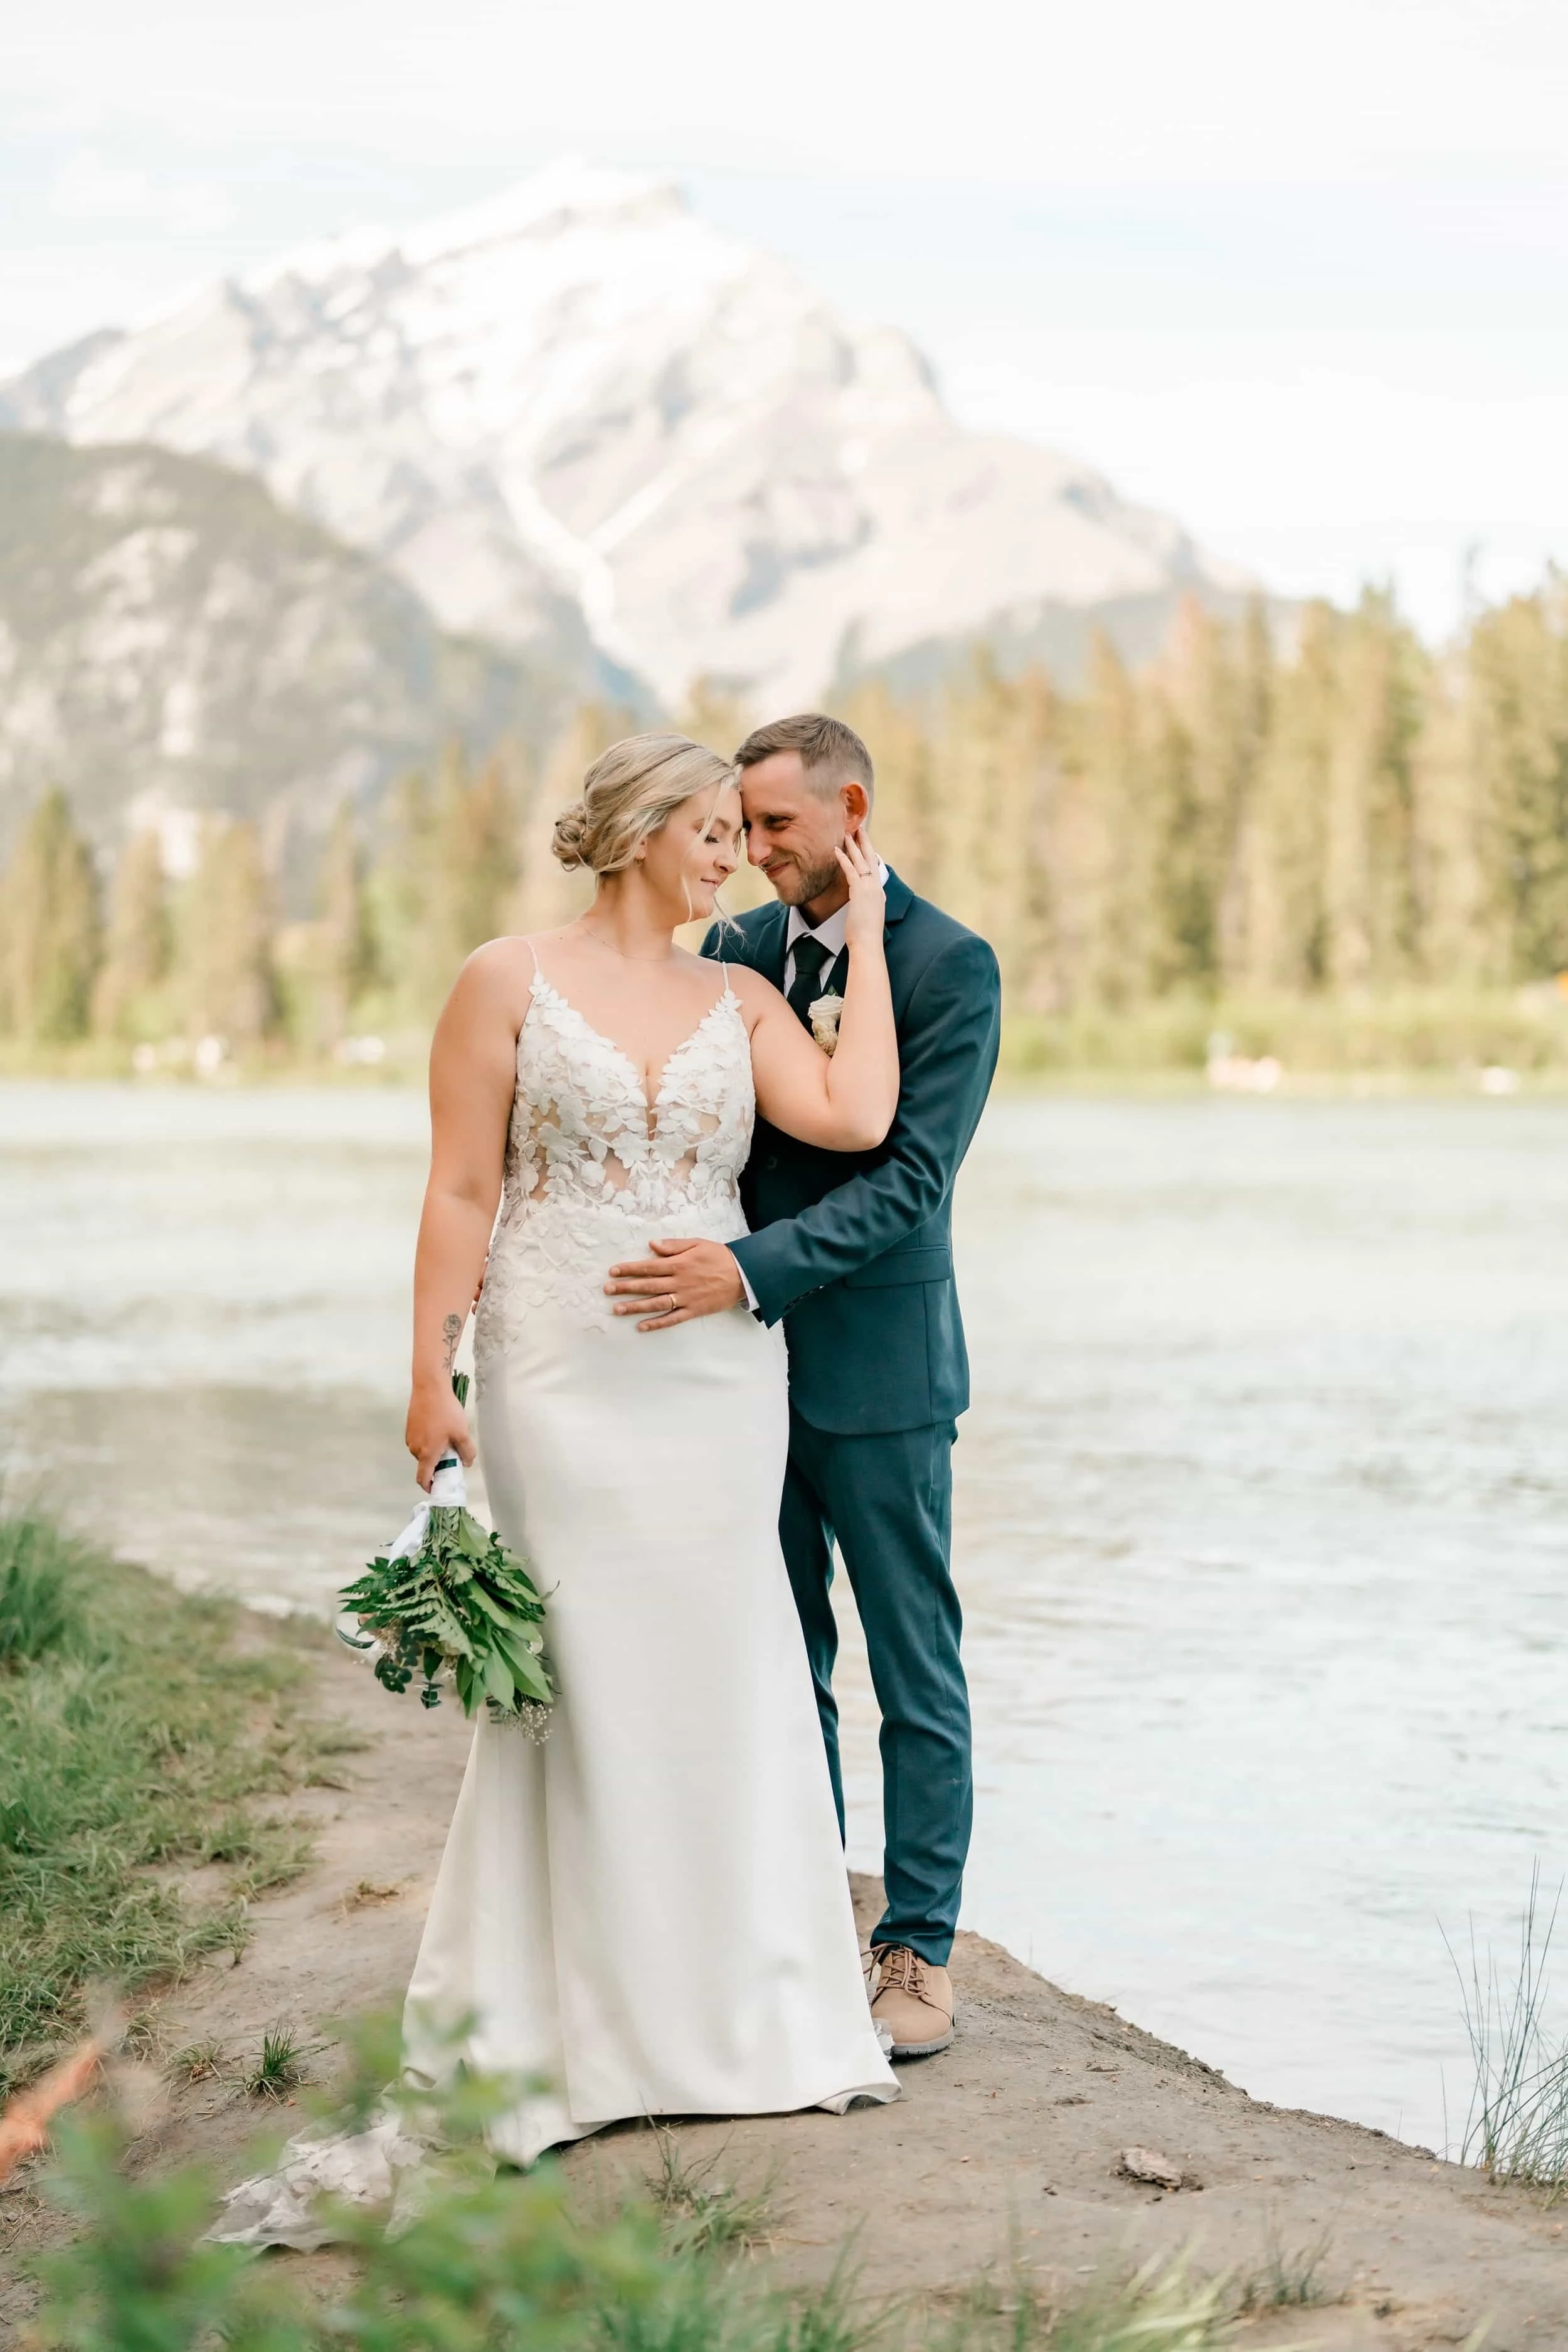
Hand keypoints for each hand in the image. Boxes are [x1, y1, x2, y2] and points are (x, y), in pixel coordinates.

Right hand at [405, 1380, 475, 1490]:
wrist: (429, 1387)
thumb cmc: (446, 1411)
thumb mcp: (462, 1432)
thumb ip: (466, 1451)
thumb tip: (466, 1463)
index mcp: (427, 1453)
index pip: (423, 1479)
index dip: (430, 1487)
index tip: (439, 1487)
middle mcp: (415, 1448)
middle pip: (425, 1464)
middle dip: (437, 1464)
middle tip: (452, 1454)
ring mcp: (410, 1437)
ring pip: (423, 1451)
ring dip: (433, 1450)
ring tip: (446, 1436)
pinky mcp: (409, 1427)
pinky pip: (419, 1440)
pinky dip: (428, 1440)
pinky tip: (438, 1427)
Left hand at [605, 1237, 744, 1329]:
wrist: (744, 1274)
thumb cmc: (720, 1256)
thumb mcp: (697, 1244)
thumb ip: (673, 1245)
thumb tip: (651, 1245)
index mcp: (679, 1264)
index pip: (648, 1267)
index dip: (629, 1269)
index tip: (612, 1272)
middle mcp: (679, 1282)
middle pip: (647, 1285)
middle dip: (625, 1287)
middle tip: (606, 1290)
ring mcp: (685, 1298)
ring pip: (655, 1303)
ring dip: (635, 1307)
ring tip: (616, 1309)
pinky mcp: (693, 1311)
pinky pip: (672, 1319)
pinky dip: (656, 1323)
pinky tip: (641, 1326)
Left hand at [838, 830, 884, 952]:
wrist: (868, 943)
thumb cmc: (866, 936)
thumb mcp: (867, 917)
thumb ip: (864, 908)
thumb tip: (859, 908)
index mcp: (878, 894)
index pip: (874, 869)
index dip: (869, 855)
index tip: (865, 843)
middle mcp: (876, 888)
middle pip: (871, 859)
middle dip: (865, 842)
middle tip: (860, 827)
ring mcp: (869, 889)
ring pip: (862, 861)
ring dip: (854, 846)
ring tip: (848, 832)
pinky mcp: (860, 892)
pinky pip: (850, 871)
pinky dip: (843, 859)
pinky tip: (836, 849)